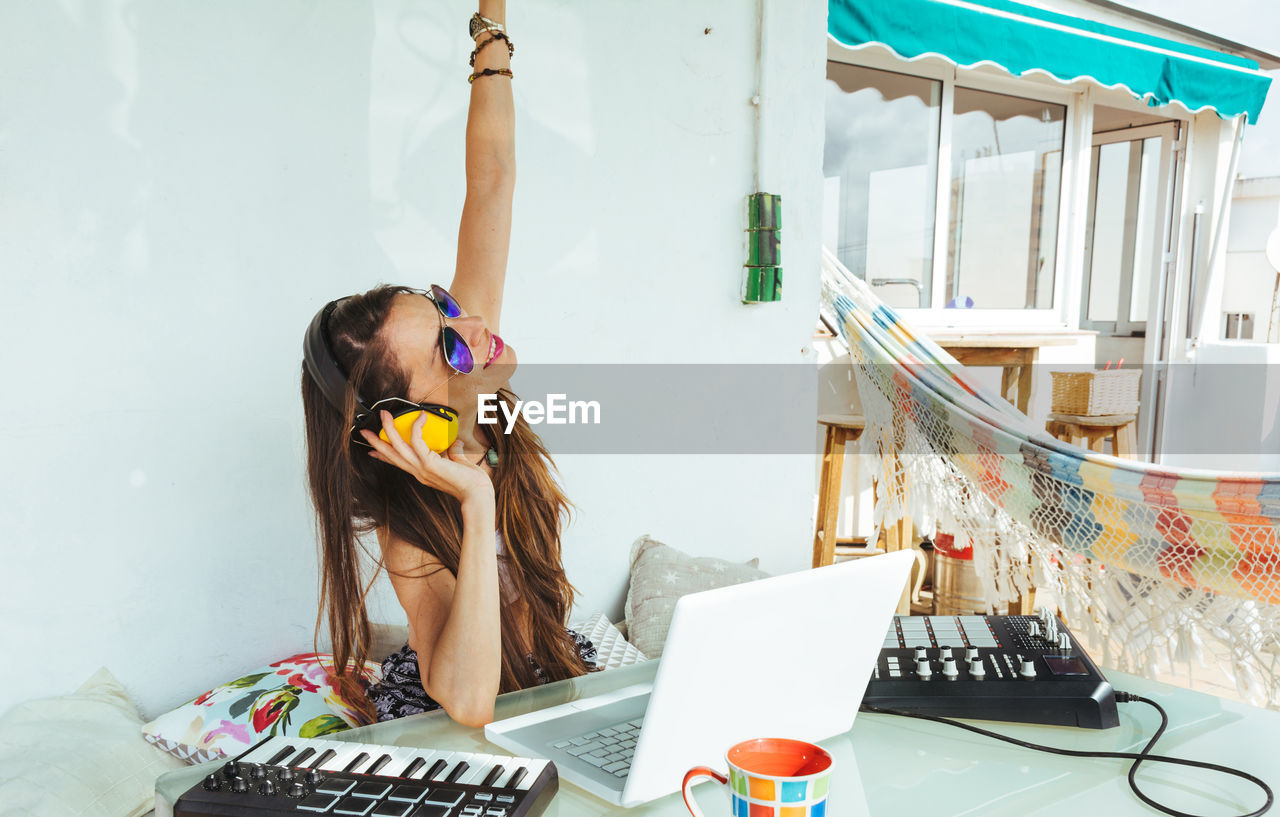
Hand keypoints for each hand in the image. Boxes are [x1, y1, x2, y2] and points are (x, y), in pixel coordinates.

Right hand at [362, 410, 493, 505]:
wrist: (478, 495)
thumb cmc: (471, 483)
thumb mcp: (459, 465)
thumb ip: (453, 454)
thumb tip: (455, 443)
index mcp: (423, 473)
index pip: (399, 462)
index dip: (384, 456)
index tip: (373, 450)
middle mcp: (419, 472)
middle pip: (392, 455)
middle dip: (377, 442)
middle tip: (365, 431)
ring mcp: (422, 468)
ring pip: (398, 447)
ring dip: (389, 429)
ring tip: (383, 415)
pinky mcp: (429, 463)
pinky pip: (416, 441)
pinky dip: (416, 427)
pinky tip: (420, 416)